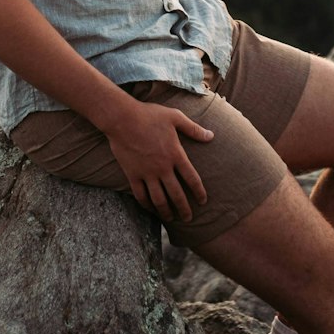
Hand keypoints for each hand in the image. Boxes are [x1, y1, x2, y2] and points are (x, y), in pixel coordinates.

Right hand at [103, 97, 213, 221]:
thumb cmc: (149, 115)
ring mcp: (147, 173)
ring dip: (166, 212)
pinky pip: (141, 195)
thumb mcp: (175, 117)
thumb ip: (193, 129)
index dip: (199, 192)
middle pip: (177, 194)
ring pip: (159, 200)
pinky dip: (147, 205)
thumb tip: (211, 135)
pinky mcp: (132, 175)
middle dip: (184, 209)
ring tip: (171, 219)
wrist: (122, 118)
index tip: (203, 201)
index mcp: (175, 154)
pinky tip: (151, 209)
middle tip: (188, 218)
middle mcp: (163, 167)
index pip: (192, 178)